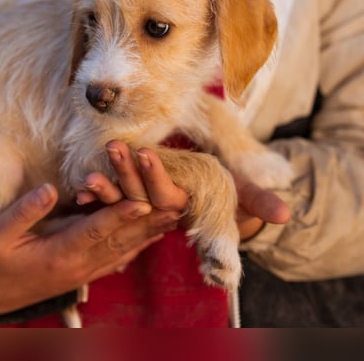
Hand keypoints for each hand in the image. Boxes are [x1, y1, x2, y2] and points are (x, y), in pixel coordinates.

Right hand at [0, 182, 176, 315]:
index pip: (96, 232)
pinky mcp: (83, 272)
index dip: (120, 215)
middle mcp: (78, 265)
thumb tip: (51, 188)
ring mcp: (84, 272)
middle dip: (147, 219)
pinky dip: (137, 243)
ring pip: (124, 249)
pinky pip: (117, 257)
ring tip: (174, 213)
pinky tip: (152, 233)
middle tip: (173, 202)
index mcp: (59, 254)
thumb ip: (25, 211)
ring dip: (149, 231)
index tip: (144, 201)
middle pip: (120, 240)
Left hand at [76, 141, 289, 239]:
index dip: (156, 177)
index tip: (145, 152)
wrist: (208, 191)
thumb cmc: (225, 185)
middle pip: (139, 196)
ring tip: (89, 175)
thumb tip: (284, 215)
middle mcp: (161, 208)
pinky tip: (78, 190)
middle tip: (112, 147)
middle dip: (124, 176)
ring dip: (105, 188)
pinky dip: (94, 197)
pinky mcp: (128, 198)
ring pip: (121, 200)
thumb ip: (257, 200)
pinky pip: (108, 200)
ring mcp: (142, 205)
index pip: (169, 196)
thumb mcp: (241, 189)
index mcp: (186, 204)